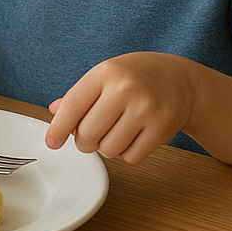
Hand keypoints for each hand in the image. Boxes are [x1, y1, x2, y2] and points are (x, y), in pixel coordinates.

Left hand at [45, 52, 194, 163]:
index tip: (51, 142)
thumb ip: (80, 95)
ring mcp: (144, 110)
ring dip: (105, 148)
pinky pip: (131, 158)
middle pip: (88, 133)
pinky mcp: (161, 130)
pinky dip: (125, 154)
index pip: (73, 105)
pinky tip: (131, 138)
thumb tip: (55, 112)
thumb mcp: (105, 75)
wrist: (180, 80)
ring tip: (114, 132)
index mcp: (105, 72)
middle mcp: (124, 90)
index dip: (58, 128)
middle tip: (89, 136)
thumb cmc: (136, 77)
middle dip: (83, 141)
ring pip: (108, 149)